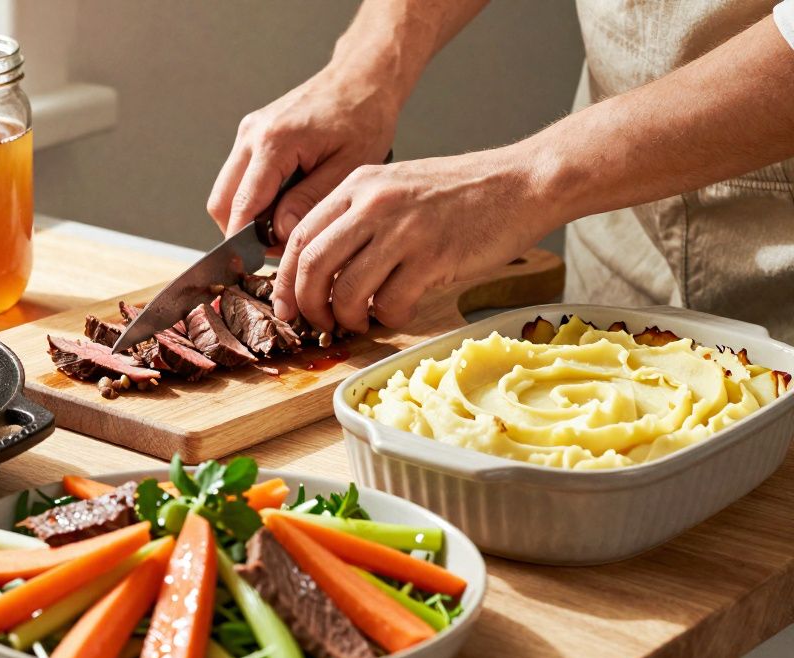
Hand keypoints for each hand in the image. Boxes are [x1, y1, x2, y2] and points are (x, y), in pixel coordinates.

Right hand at [207, 67, 398, 245]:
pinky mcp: (252, 134)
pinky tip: (284, 204)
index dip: (246, 243)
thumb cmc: (364, 117)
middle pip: (221, 203)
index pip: (241, 206)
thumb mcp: (347, 168)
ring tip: (284, 226)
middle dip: (242, 233)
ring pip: (225, 192)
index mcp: (274, 142)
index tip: (260, 264)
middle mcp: (252, 135)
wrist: (362, 78)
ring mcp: (248, 133)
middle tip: (277, 248)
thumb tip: (278, 233)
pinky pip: (238, 178)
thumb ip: (309, 202)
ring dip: (247, 216)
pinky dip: (253, 199)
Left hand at [271, 147, 554, 331]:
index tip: (288, 306)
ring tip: (360, 322)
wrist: (523, 182)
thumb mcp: (396, 189)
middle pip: (312, 267)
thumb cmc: (462, 192)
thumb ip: (357, 219)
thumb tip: (320, 270)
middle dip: (307, 306)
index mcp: (358, 185)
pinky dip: (388, 318)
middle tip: (318, 323)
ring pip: (346, 291)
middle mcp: (374, 204)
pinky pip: (390, 304)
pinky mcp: (433, 257)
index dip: (285, 280)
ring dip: (347, 318)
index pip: (299, 237)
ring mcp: (403, 230)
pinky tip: (400, 310)